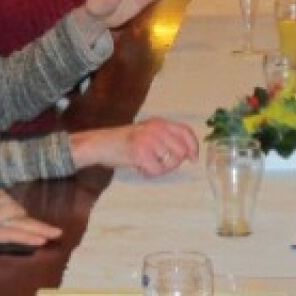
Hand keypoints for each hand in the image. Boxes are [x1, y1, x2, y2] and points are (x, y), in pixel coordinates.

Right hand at [0, 185, 60, 259]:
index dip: (9, 211)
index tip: (18, 217)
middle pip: (11, 208)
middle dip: (26, 218)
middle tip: (45, 226)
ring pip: (18, 220)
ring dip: (36, 228)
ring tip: (53, 234)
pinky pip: (15, 230)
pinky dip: (28, 235)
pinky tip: (42, 239)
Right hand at [71, 118, 198, 175]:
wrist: (101, 143)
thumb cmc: (126, 141)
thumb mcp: (148, 132)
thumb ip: (166, 138)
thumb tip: (188, 152)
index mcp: (160, 122)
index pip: (185, 131)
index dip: (193, 146)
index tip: (194, 158)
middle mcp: (156, 128)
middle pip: (181, 150)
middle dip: (174, 163)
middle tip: (160, 165)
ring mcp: (148, 140)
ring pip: (170, 162)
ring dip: (160, 168)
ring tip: (147, 164)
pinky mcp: (140, 152)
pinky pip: (156, 170)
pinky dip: (149, 173)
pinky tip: (140, 167)